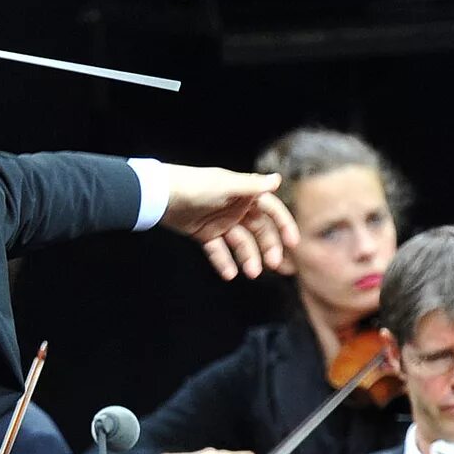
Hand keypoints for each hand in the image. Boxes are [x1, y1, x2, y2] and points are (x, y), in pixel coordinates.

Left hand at [144, 161, 299, 279]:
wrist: (161, 196)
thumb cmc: (195, 186)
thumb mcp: (226, 185)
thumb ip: (252, 186)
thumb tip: (278, 179)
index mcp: (244, 195)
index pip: (271, 210)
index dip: (283, 225)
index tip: (292, 243)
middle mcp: (236, 209)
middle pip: (259, 231)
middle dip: (268, 247)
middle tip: (274, 265)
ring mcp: (221, 223)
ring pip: (240, 243)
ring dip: (248, 258)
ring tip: (251, 273)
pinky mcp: (205, 234)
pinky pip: (218, 251)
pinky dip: (224, 262)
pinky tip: (230, 274)